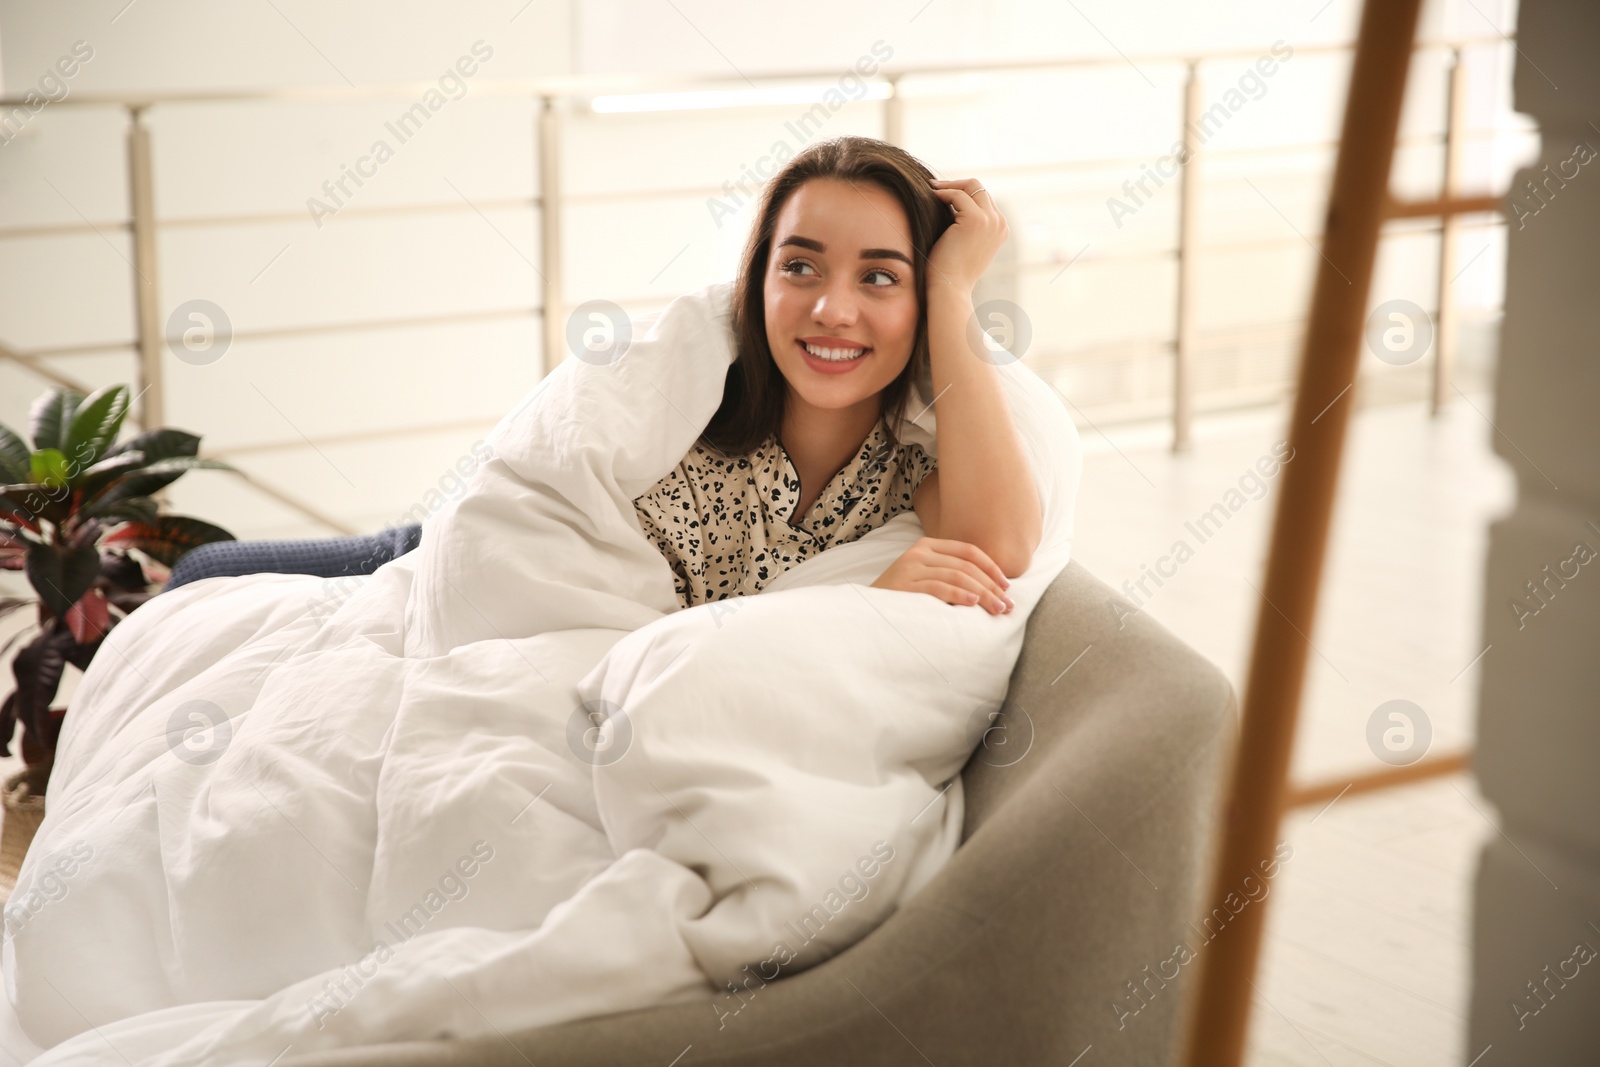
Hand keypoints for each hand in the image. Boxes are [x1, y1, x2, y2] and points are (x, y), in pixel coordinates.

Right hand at [870, 537, 1014, 614]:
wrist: (867, 611)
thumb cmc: (902, 599)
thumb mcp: (926, 578)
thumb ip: (950, 574)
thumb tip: (992, 588)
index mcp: (927, 545)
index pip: (968, 551)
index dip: (992, 568)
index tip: (1007, 586)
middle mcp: (919, 552)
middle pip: (966, 566)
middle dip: (991, 586)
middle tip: (1007, 605)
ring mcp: (910, 567)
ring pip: (957, 576)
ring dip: (982, 595)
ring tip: (997, 609)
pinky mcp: (905, 585)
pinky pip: (939, 587)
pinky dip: (959, 595)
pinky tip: (973, 603)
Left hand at [925, 177, 1009, 294]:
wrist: (949, 288)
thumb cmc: (950, 270)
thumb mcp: (964, 243)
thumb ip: (965, 225)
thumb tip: (949, 202)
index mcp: (1000, 229)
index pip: (983, 199)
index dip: (963, 193)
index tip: (942, 193)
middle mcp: (999, 223)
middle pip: (979, 188)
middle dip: (956, 185)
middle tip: (934, 188)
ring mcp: (990, 220)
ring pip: (971, 186)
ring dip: (949, 186)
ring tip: (931, 190)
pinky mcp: (975, 219)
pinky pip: (958, 195)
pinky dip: (943, 193)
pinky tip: (930, 197)